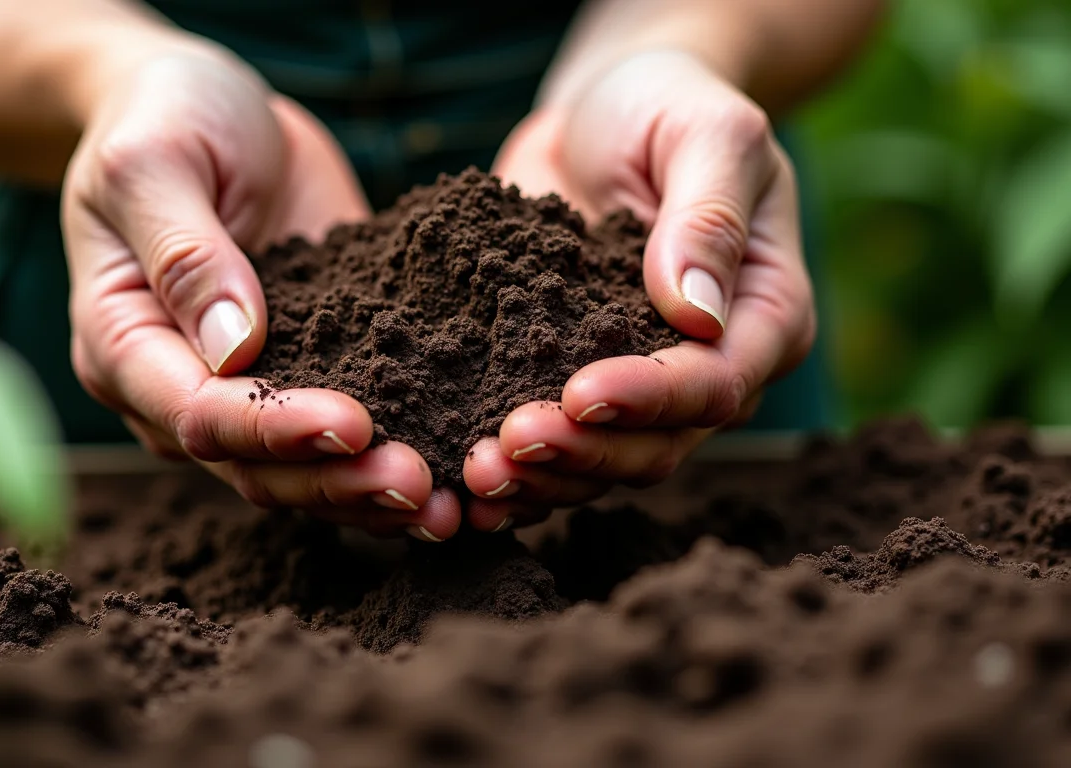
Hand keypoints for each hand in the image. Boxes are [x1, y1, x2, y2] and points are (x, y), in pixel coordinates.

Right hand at [62, 44, 457, 539]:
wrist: (210, 102)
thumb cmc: (165, 115)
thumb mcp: (154, 162)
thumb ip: (185, 251)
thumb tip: (235, 348)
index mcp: (124, 345)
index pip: (195, 415)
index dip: (273, 428)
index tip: (352, 424)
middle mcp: (182, 387)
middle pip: (254, 466)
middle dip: (337, 480)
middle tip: (419, 484)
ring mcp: (252, 384)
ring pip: (305, 468)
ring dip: (373, 490)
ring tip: (451, 503)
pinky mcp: (315, 365)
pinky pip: (350, 424)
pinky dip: (402, 446)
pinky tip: (462, 464)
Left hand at [461, 50, 814, 530]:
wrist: (602, 110)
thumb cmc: (669, 105)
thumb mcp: (707, 132)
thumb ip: (708, 216)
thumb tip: (696, 313)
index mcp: (764, 316)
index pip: (716, 383)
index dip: (650, 398)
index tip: (580, 392)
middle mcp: (708, 369)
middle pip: (659, 445)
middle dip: (584, 452)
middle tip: (507, 444)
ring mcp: (637, 384)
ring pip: (602, 463)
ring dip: (541, 478)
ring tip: (474, 473)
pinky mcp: (569, 379)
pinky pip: (553, 445)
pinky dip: (512, 470)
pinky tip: (461, 480)